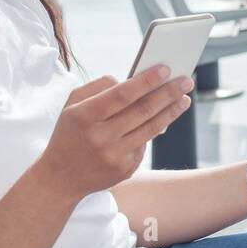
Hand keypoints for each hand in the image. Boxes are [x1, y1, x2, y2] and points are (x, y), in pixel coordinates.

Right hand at [37, 65, 193, 201]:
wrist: (60, 178)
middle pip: (142, 111)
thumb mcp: (72, 105)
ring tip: (184, 98)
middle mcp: (100, 138)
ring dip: (171, 111)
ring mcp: (114, 156)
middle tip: (186, 81)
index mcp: (84, 117)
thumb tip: (131, 81)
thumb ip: (98, 87)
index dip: (145, 81)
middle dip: (168, 94)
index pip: (121, 95)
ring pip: (151, 129)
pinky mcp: (125, 170)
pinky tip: (163, 118)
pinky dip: (154, 129)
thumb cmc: (70, 133)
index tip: (165, 69)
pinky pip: (145, 144)